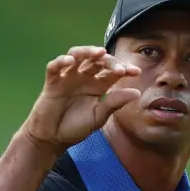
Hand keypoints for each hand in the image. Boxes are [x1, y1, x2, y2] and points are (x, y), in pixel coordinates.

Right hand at [21, 46, 140, 153]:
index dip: (124, 68)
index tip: (135, 72)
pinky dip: (61, 61)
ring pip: (77, 56)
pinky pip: (55, 66)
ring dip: (87, 52)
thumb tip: (137, 93)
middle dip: (109, 61)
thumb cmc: (75, 128)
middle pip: (97, 60)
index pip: (112, 71)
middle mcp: (84, 78)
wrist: (53, 139)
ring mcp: (67, 77)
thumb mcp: (99, 116)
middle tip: (118, 68)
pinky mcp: (52, 81)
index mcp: (97, 85)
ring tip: (99, 53)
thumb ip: (115, 103)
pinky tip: (70, 61)